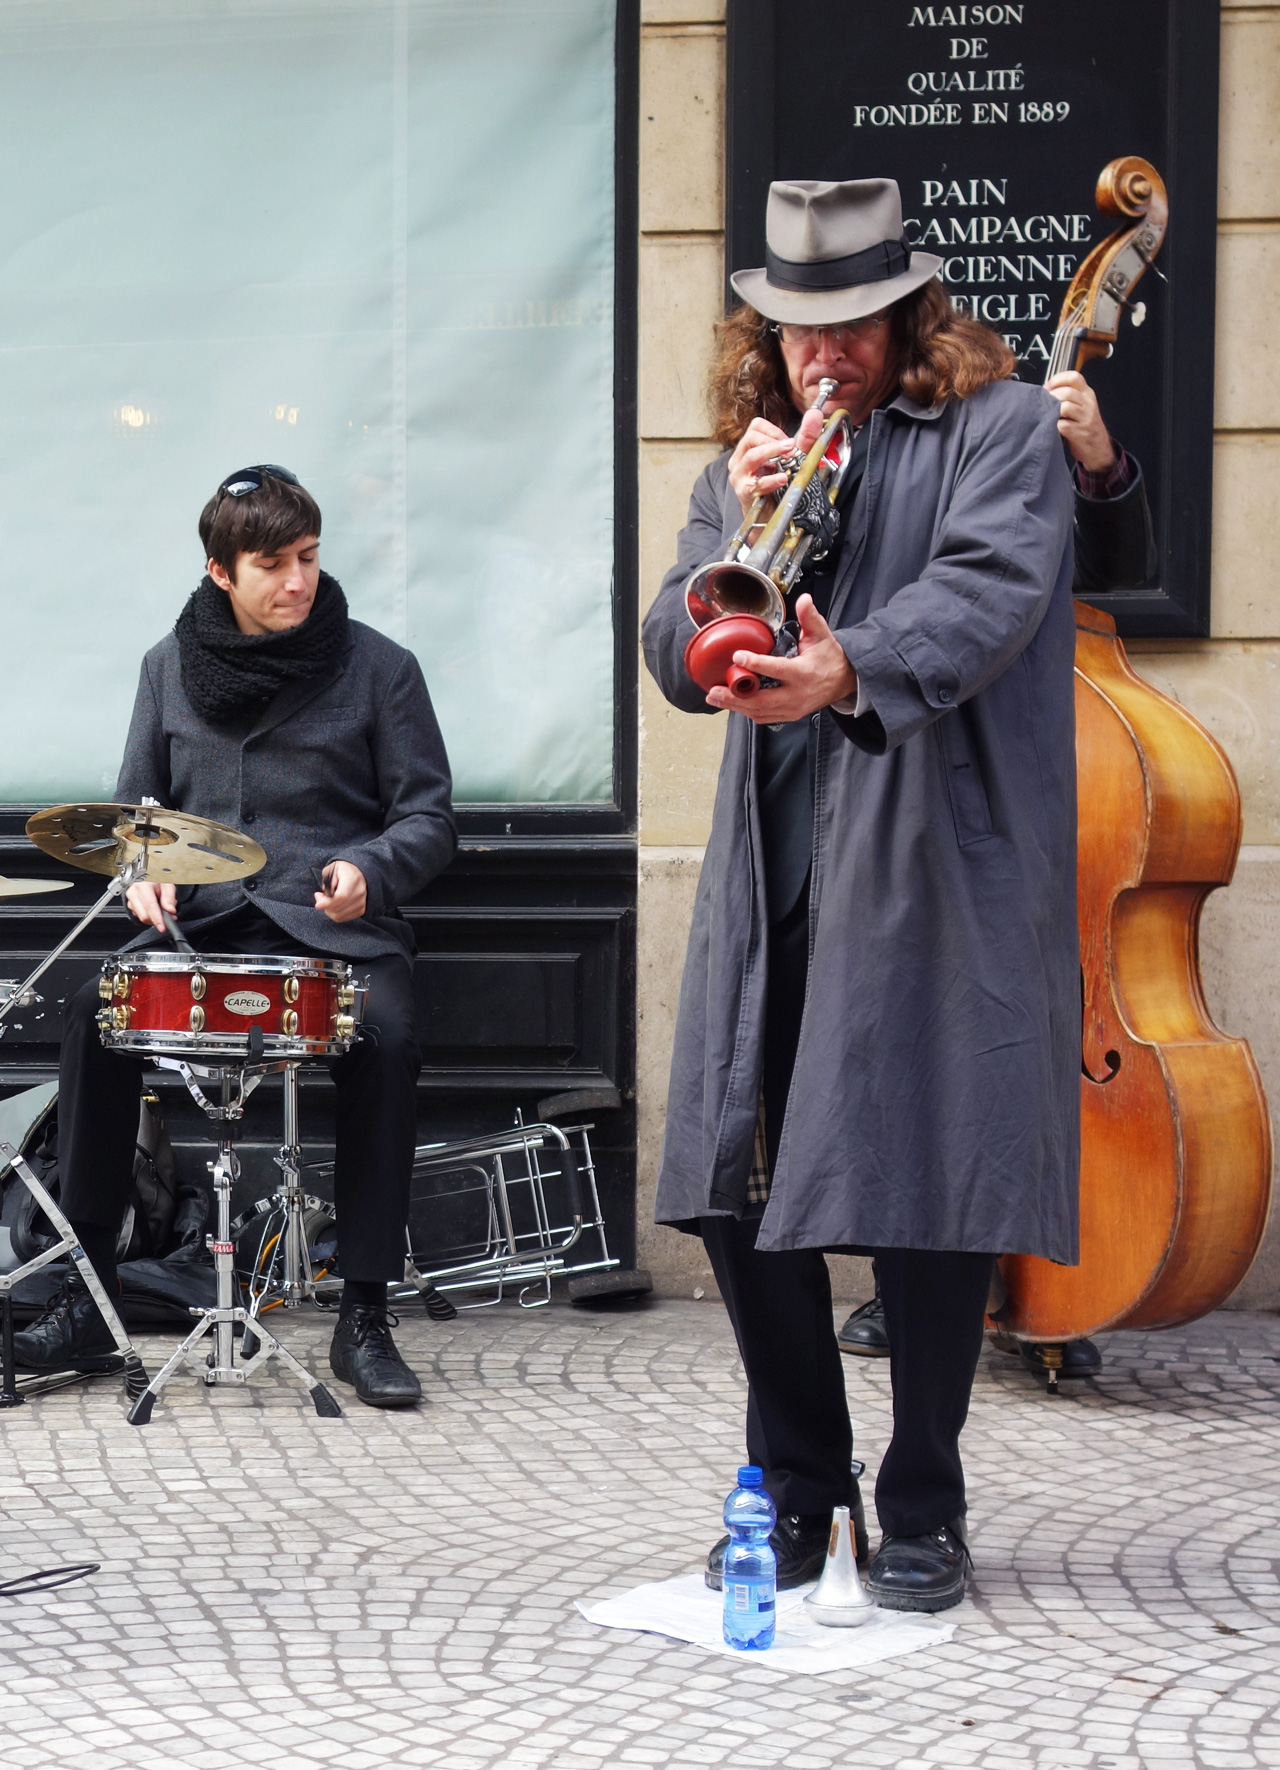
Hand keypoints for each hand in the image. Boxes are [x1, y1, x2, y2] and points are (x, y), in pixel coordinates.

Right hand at [126, 881, 176, 932]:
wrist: (147, 874)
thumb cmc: (156, 877)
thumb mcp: (167, 883)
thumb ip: (169, 897)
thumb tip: (170, 910)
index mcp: (142, 886)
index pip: (150, 906)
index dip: (157, 919)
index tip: (163, 927)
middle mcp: (133, 892)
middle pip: (144, 915)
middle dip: (157, 919)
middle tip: (169, 916)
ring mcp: (130, 899)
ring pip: (141, 917)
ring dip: (154, 917)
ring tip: (163, 908)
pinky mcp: (130, 904)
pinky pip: (140, 915)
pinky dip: (149, 915)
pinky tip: (155, 908)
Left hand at [315, 860, 366, 922]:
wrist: (358, 872)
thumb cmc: (342, 870)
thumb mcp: (331, 869)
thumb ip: (327, 880)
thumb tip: (326, 895)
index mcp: (353, 879)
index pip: (342, 896)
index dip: (328, 903)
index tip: (317, 905)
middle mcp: (360, 891)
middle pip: (339, 907)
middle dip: (325, 905)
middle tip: (320, 896)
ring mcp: (362, 902)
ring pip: (339, 915)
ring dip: (328, 910)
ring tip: (326, 900)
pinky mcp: (361, 909)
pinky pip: (343, 918)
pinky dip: (334, 914)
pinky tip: (333, 905)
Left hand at [705, 593, 856, 722]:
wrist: (843, 682)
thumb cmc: (829, 658)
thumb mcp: (822, 635)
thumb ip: (810, 618)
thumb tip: (803, 599)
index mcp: (803, 673)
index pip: (777, 669)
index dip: (756, 663)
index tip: (738, 656)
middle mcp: (796, 695)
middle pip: (761, 700)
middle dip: (735, 696)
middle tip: (714, 689)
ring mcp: (792, 709)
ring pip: (759, 711)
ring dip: (735, 706)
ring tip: (714, 696)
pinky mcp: (788, 716)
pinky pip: (763, 717)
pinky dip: (746, 711)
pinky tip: (731, 703)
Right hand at [727, 407, 825, 518]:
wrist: (769, 517)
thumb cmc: (778, 487)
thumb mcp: (793, 459)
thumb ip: (805, 437)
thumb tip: (816, 414)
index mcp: (749, 449)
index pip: (755, 427)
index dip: (774, 431)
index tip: (788, 442)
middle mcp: (740, 461)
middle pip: (750, 438)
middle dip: (774, 441)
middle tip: (791, 448)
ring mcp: (740, 477)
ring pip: (750, 456)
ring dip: (771, 453)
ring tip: (788, 456)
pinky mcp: (744, 493)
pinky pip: (754, 483)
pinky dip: (770, 480)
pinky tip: (783, 478)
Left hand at [1045, 370, 1116, 473]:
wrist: (1098, 447)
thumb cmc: (1084, 425)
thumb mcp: (1082, 405)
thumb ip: (1069, 396)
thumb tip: (1045, 390)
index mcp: (1087, 393)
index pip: (1074, 377)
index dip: (1058, 379)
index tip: (1046, 387)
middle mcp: (1088, 403)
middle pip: (1067, 392)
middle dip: (1051, 396)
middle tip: (1042, 403)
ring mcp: (1085, 418)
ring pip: (1064, 407)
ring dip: (1051, 410)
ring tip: (1047, 415)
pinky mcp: (1080, 433)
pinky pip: (1062, 425)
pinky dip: (1053, 425)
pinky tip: (1051, 427)